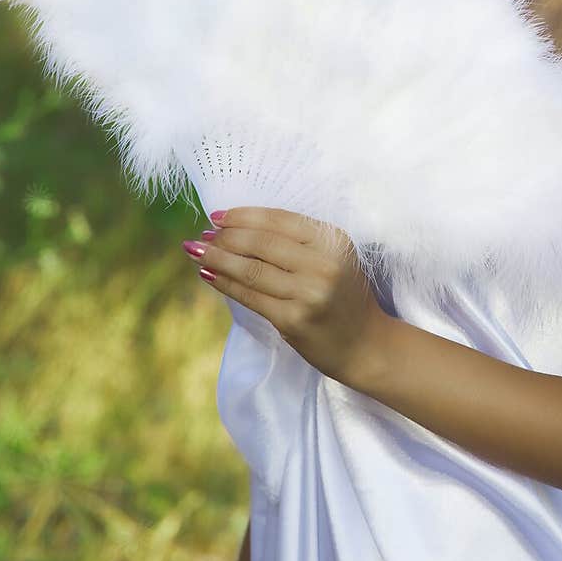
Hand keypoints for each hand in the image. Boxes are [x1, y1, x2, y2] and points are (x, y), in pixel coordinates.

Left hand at [182, 207, 390, 388]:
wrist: (365, 344)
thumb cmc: (344, 295)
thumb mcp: (334, 257)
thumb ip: (298, 241)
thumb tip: (238, 225)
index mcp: (334, 240)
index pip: (280, 219)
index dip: (244, 215)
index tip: (218, 215)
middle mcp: (323, 264)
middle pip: (261, 242)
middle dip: (225, 235)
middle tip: (203, 234)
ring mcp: (308, 294)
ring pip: (250, 269)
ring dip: (217, 257)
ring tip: (195, 249)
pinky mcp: (292, 320)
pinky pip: (249, 296)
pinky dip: (224, 283)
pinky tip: (208, 274)